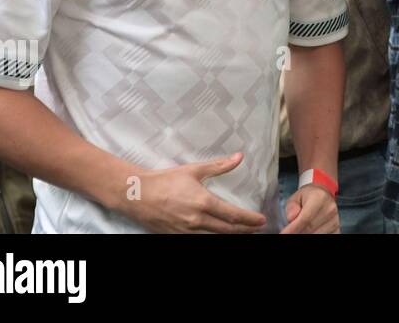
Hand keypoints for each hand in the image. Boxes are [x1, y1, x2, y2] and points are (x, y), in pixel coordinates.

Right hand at [122, 153, 266, 233]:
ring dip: (230, 237)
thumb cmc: (166, 180)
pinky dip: (211, 239)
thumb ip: (219, 166)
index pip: (233, 215)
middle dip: (245, 231)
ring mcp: (185, 231)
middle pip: (227, 230)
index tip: (261, 220)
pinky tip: (218, 236)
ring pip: (214, 238)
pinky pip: (198, 241)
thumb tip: (239, 157)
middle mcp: (196, 220)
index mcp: (203, 203)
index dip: (250, 219)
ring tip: (242, 233)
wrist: (136, 194)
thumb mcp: (194, 170)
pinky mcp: (176, 236)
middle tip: (257, 229)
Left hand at [281, 184, 338, 233]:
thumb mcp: (296, 197)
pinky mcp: (337, 227)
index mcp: (319, 198)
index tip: (284, 234)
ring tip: (299, 231)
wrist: (324, 193)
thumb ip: (291, 207)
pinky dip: (315, 236)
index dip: (293, 229)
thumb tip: (291, 219)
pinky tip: (309, 233)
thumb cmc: (308, 196)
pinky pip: (326, 237)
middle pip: (310, 229)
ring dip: (305, 235)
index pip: (305, 219)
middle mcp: (330, 209)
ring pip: (317, 235)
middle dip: (297, 233)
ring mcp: (335, 219)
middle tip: (289, 234)